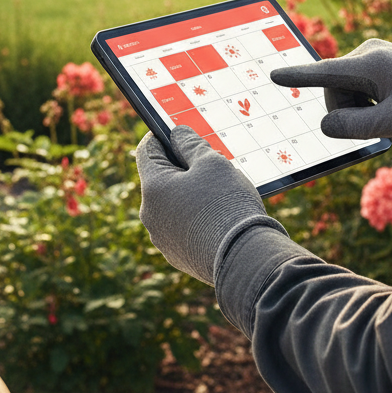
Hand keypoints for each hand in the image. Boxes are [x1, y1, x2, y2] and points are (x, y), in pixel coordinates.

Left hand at [136, 126, 284, 284]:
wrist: (244, 259)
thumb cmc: (227, 205)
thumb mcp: (212, 162)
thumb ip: (191, 143)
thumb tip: (177, 135)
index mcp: (153, 188)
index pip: (147, 150)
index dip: (163, 136)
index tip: (181, 133)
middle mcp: (150, 215)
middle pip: (161, 179)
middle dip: (183, 167)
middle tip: (212, 163)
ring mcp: (163, 239)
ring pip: (173, 204)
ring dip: (191, 193)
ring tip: (221, 192)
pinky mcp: (178, 257)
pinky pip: (183, 228)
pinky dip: (197, 217)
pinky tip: (220, 217)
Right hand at [270, 38, 391, 140]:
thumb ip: (353, 127)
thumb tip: (325, 124)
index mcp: (369, 62)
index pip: (323, 72)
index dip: (297, 77)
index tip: (273, 75)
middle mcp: (367, 53)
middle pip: (335, 92)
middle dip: (350, 113)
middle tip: (385, 124)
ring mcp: (373, 56)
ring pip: (346, 93)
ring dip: (362, 110)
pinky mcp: (379, 63)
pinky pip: (359, 89)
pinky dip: (370, 103)